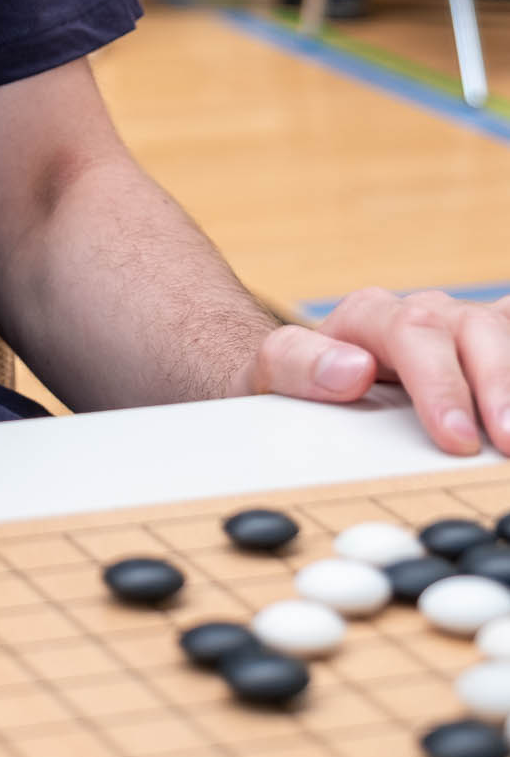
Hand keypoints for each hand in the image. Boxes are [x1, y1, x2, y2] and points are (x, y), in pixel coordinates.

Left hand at [242, 286, 509, 456]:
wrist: (307, 376)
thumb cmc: (295, 381)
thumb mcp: (271, 374)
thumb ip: (296, 366)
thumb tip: (352, 370)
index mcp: (370, 315)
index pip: (413, 334)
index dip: (440, 385)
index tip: (457, 438)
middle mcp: (425, 312)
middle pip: (473, 329)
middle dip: (498, 387)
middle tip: (508, 444)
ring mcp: (463, 326)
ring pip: (503, 332)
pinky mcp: (488, 345)